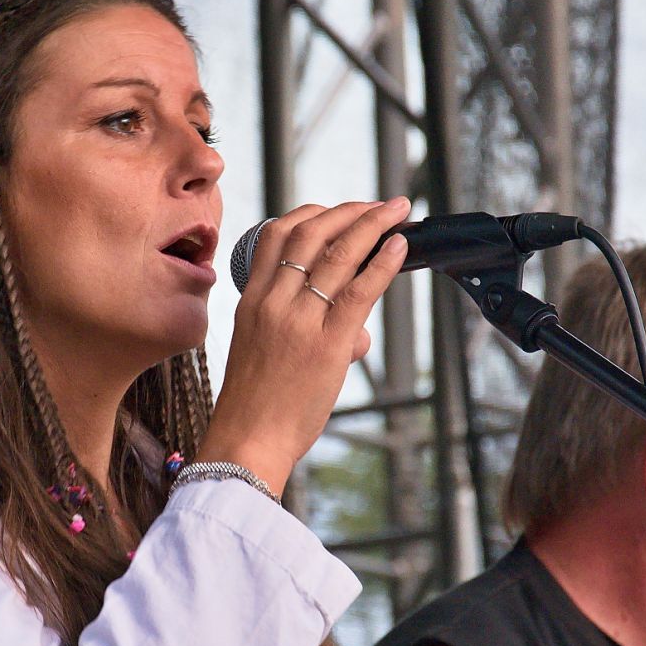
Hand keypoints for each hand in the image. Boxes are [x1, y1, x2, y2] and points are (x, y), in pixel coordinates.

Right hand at [196, 197, 411, 496]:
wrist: (246, 441)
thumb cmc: (256, 406)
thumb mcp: (264, 353)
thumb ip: (309, 332)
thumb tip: (360, 334)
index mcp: (251, 300)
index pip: (277, 235)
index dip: (313, 213)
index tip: (340, 209)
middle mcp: (272, 302)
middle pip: (311, 234)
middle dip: (350, 210)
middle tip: (380, 203)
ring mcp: (299, 320)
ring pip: (338, 254)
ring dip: (373, 225)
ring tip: (397, 211)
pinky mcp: (326, 343)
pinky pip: (359, 291)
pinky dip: (382, 261)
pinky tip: (399, 246)